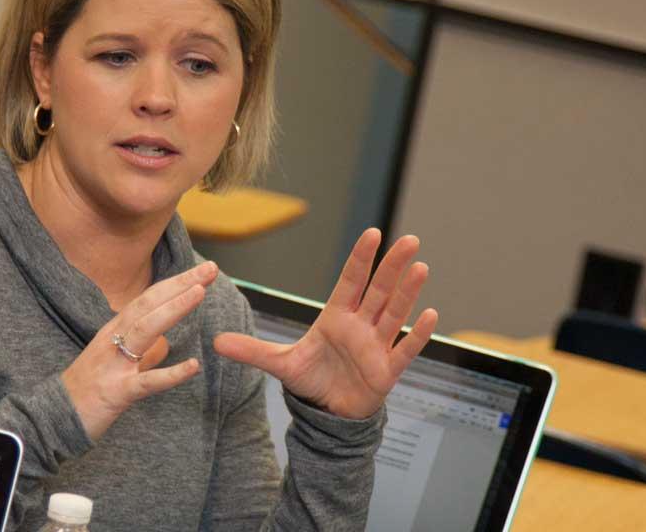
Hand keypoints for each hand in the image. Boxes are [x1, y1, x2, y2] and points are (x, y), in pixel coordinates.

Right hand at [61, 261, 216, 439]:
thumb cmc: (84, 392)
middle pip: (148, 304)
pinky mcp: (115, 392)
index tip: (204, 271)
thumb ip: (141, 354)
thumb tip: (166, 345)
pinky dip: (170, 373)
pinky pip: (146, 382)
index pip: (148, 299)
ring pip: (144, 331)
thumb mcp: (113, 364)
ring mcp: (113, 365)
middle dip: (179, 285)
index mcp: (113, 331)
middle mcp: (112, 340)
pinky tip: (193, 366)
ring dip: (172, 310)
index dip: (176, 283)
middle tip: (210, 269)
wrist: (52, 419)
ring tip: (199, 293)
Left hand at [215, 229, 436, 419]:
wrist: (328, 412)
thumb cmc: (312, 380)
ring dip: (407, 292)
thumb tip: (216, 343)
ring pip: (394, 313)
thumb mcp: (280, 363)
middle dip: (392, 266)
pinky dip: (418, 334)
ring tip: (420, 267)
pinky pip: (405, 349)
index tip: (372, 234)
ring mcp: (376, 346)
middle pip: (378, 291)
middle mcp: (360, 326)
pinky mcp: (387, 370)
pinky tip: (430, 315)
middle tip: (409, 240)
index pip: (350, 282)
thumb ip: (252, 351)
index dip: (361, 259)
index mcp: (336, 317)